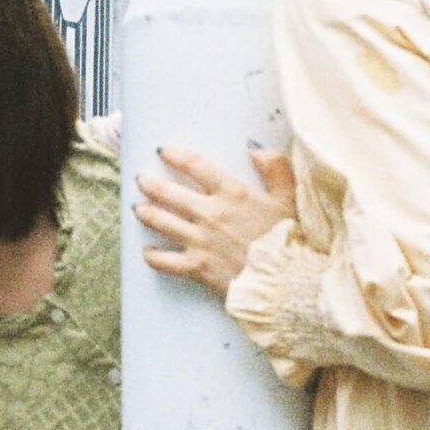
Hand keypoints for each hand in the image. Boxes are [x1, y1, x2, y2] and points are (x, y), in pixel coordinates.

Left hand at [134, 146, 296, 299]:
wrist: (286, 280)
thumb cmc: (289, 239)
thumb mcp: (288, 197)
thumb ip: (275, 168)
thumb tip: (256, 149)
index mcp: (231, 193)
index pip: (195, 164)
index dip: (175, 155)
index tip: (163, 151)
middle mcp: (210, 213)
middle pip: (167, 193)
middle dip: (150, 184)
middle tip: (141, 180)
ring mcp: (200, 240)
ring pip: (160, 221)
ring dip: (146, 213)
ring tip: (140, 209)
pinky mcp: (196, 267)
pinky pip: (164, 261)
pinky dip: (152, 256)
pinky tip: (148, 251)